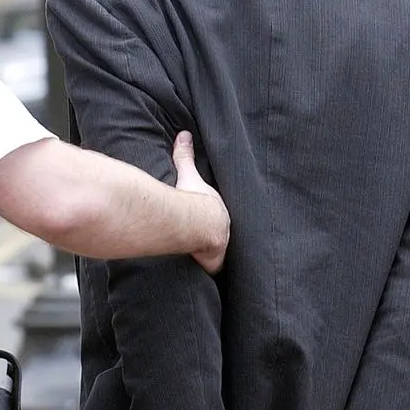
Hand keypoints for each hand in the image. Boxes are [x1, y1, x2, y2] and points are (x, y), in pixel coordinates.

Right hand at [171, 131, 229, 274]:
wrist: (197, 222)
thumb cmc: (194, 198)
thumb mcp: (189, 174)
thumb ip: (185, 156)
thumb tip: (184, 134)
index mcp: (220, 211)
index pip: (221, 216)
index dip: (217, 219)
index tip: (211, 221)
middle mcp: (225, 230)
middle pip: (223, 236)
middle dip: (218, 238)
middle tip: (209, 241)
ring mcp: (222, 248)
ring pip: (220, 254)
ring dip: (215, 256)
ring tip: (208, 259)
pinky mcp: (215, 263)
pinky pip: (213, 268)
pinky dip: (209, 269)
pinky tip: (206, 274)